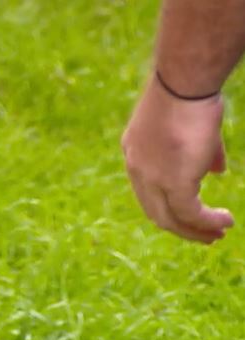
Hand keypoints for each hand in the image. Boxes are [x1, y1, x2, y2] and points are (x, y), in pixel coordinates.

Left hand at [121, 75, 233, 242]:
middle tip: (206, 235)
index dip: (170, 206)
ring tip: (217, 235)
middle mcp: (137, 169)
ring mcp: (151, 178)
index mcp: (135, 154)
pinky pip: (190, 213)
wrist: (184, 83)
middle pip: (155, 211)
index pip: (148, 191)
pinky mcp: (173, 182)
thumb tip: (216, 171)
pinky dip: (208, 222)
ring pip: (171, 218)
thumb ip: (203, 152)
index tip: (192, 215)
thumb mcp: (194, 124)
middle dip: (182, 226)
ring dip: (196, 230)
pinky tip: (224, 222)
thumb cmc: (192, 93)